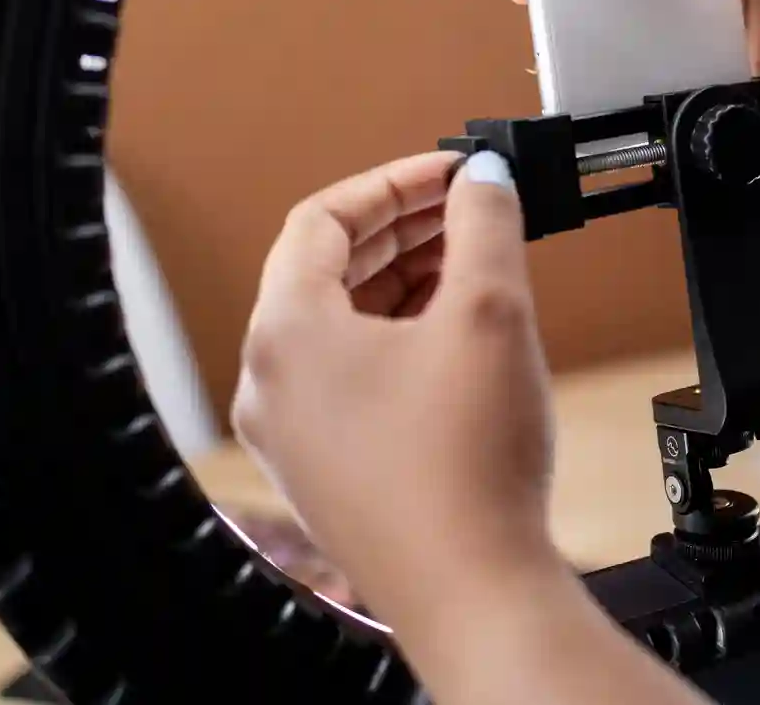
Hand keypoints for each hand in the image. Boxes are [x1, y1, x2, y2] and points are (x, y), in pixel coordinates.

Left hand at [231, 150, 560, 636]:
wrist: (471, 589)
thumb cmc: (464, 467)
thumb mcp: (489, 312)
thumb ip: (485, 225)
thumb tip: (484, 179)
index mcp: (285, 334)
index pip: (321, 219)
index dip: (394, 181)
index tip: (451, 171)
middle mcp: (269, 383)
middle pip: (325, 270)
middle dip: (404, 229)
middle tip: (467, 207)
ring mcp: (292, 434)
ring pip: (339, 326)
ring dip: (405, 281)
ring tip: (473, 263)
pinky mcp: (327, 471)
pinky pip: (350, 377)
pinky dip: (399, 337)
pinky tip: (458, 335)